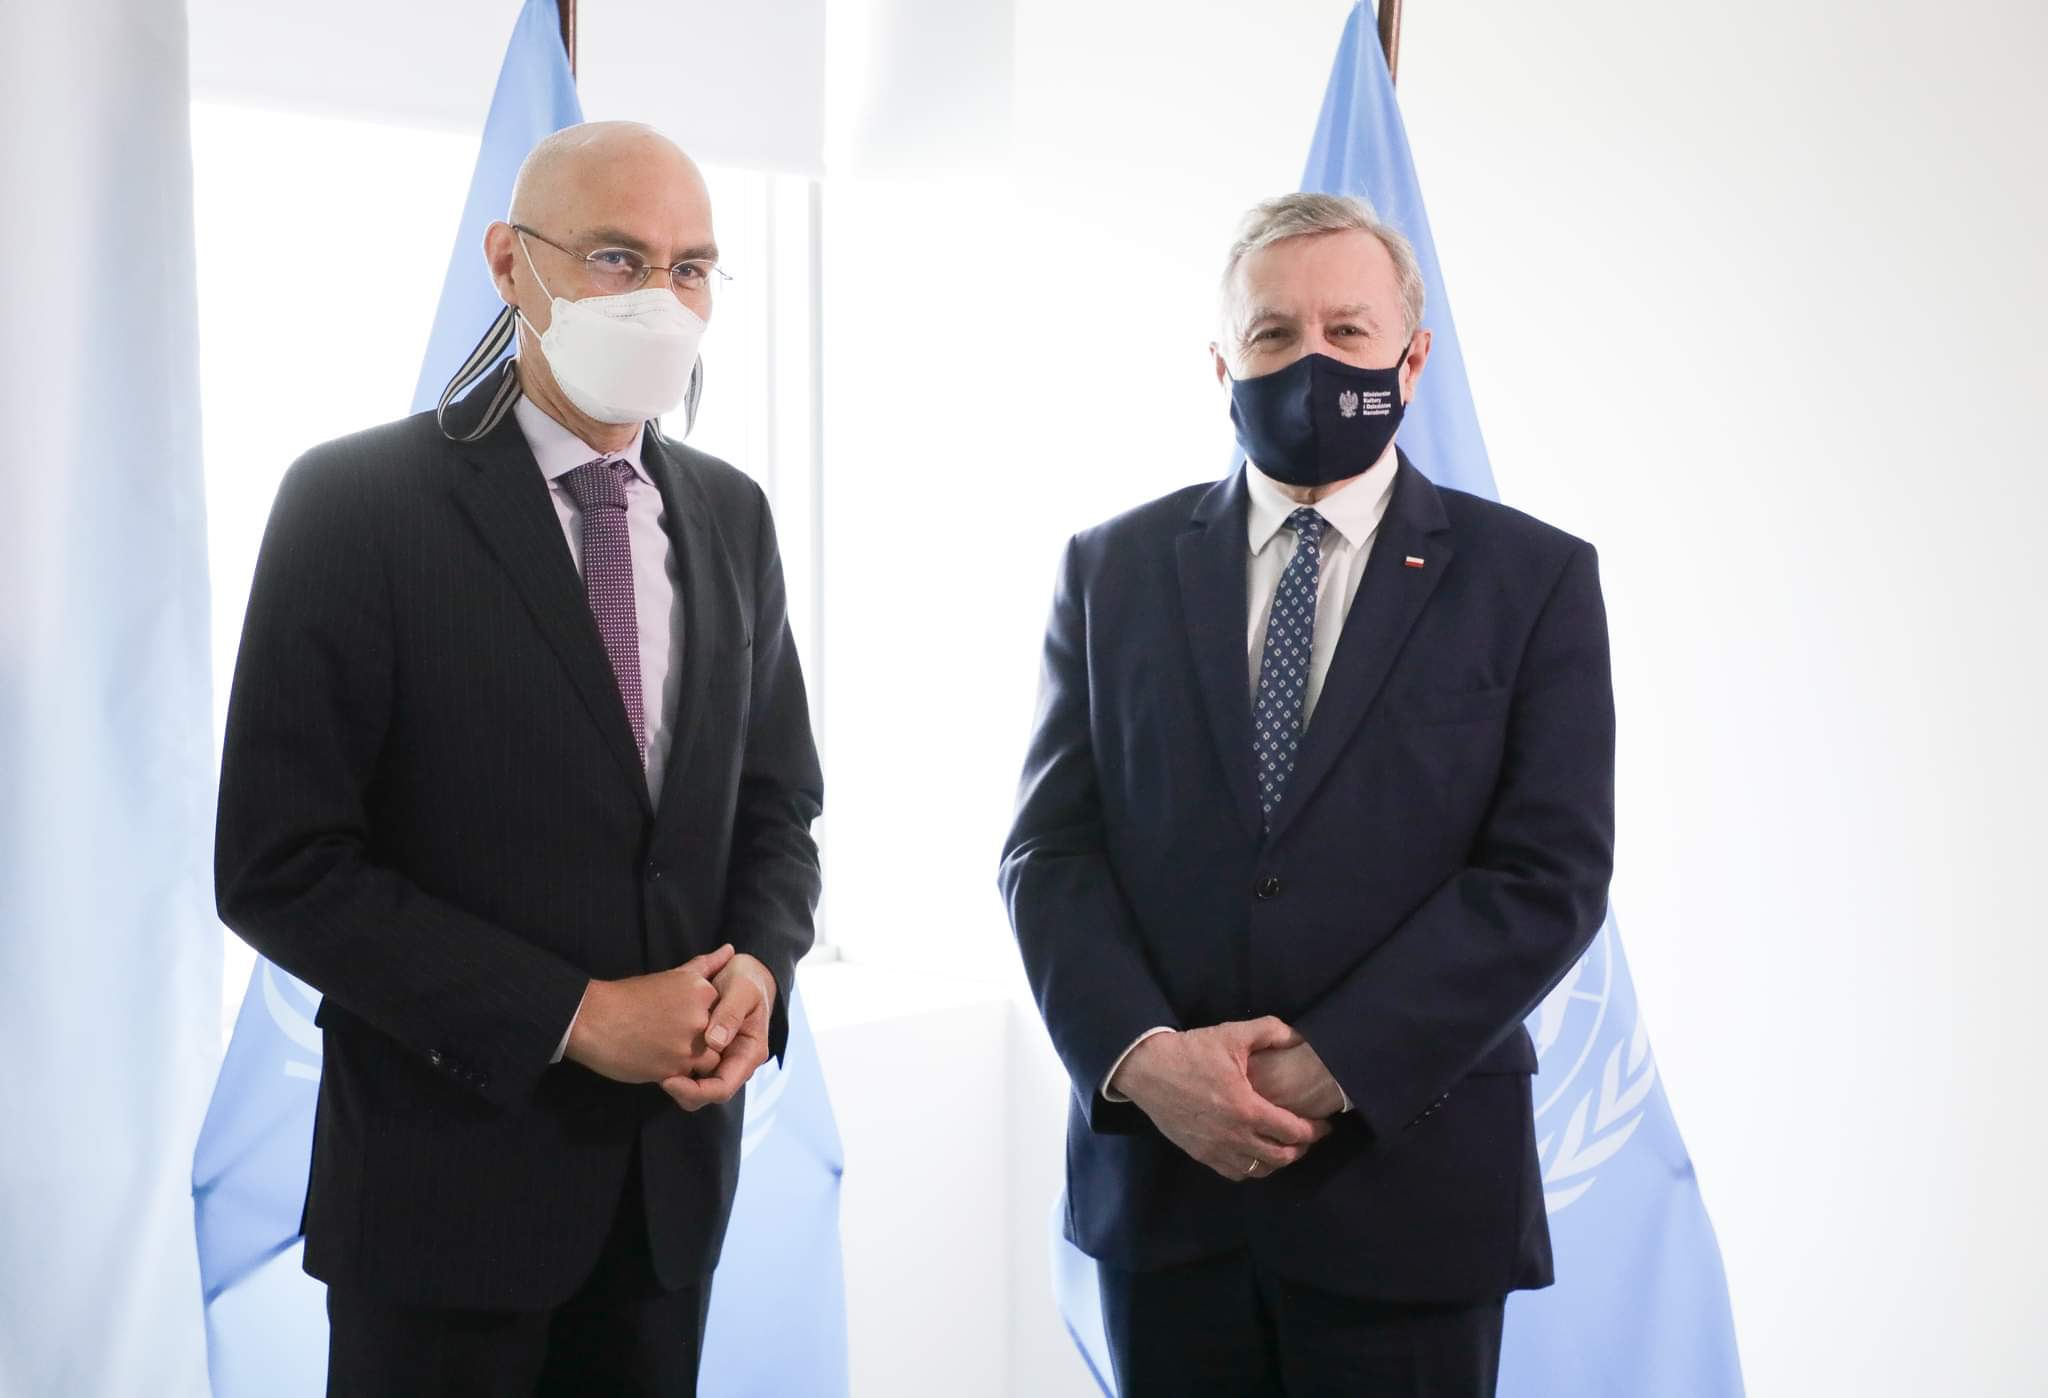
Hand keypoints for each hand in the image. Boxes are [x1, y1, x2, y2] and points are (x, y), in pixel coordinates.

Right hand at [565, 944, 733, 1083]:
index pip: (727, 1009)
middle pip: (721, 1036)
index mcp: (701, 991)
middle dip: (706, 1039)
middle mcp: (700, 1018)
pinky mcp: (674, 1070)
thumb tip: (730, 949)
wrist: (592, 1020)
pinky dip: (680, 1073)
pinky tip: (662, 1060)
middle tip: (678, 1036)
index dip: (712, 1018)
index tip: (691, 1019)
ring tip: (671, 1050)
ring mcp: (688, 1046)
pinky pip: (691, 1078)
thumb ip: (705, 965)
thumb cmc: (629, 996)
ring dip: (696, 1059)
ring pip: (710, 1060)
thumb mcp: (671, 976)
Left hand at [662, 954, 777, 1112]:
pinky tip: (659, 1052)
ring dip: (676, 1081)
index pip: (723, 1088)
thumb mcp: (743, 989)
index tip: (668, 1080)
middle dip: (682, 1090)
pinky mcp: (705, 1052)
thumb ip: (731, 1013)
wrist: (742, 971)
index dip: (696, 1090)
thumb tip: (715, 1042)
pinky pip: (688, 1070)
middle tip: (658, 1077)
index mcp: (749, 1053)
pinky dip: (673, 1067)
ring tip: (656, 1066)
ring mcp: (719, 1058)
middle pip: (706, 1093)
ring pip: (695, 1086)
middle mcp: (734, 1062)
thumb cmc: (746, 979)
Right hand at [1109, 1017, 1331, 1180]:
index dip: (1315, 1131)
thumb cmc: (1192, 1052)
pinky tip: (1254, 1154)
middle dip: (1300, 1149)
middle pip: (1280, 1157)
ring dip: (1276, 1162)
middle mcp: (1234, 1136)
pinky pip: (1234, 1173)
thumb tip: (1300, 1037)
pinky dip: (1251, 1168)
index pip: (1293, 1132)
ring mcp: (1215, 1149)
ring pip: (1258, 1170)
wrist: (1147, 1069)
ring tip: (1283, 1147)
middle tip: (1308, 1137)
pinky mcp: (1199, 1154)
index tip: (1324, 1124)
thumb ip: (1271, 1032)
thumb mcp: (1233, 1034)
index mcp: (1247, 1109)